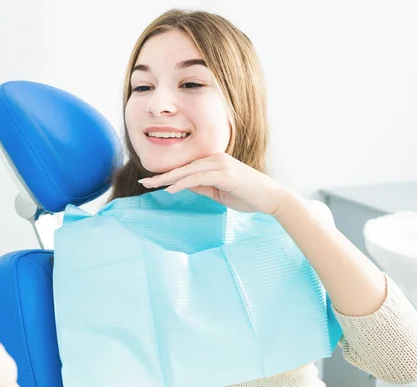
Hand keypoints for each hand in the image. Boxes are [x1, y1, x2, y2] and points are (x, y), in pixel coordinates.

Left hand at [139, 153, 290, 213]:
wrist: (272, 198)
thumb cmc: (248, 195)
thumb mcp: (219, 191)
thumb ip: (202, 186)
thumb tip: (182, 186)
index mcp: (215, 160)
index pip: (186, 167)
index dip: (168, 174)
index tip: (151, 181)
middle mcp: (216, 158)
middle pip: (183, 166)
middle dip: (162, 175)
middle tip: (144, 182)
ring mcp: (221, 164)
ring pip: (188, 170)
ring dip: (168, 178)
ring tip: (151, 185)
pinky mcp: (225, 174)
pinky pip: (198, 178)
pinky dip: (183, 183)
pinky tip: (170, 189)